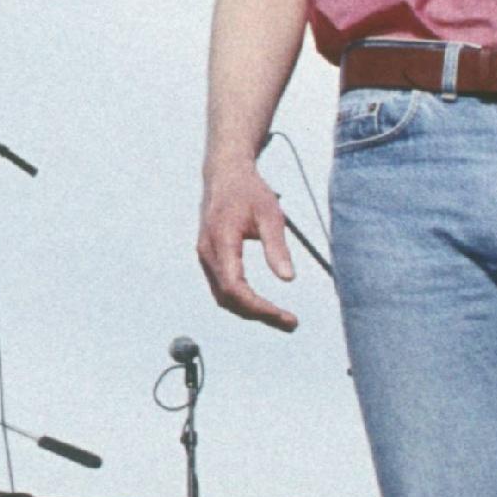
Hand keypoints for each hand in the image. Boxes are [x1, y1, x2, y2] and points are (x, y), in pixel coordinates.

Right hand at [198, 157, 301, 332]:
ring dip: (249, 312)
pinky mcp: (208, 258)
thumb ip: (277, 247)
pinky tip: (262, 304)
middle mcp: (207, 252)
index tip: (286, 316)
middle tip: (291, 323)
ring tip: (280, 317)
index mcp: (221, 240)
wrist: (224, 174)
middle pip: (228, 299)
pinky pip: (221, 288)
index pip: (235, 287)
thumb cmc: (249, 191)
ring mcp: (205, 256)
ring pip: (223, 298)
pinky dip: (241, 301)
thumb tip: (288, 279)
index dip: (259, 307)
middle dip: (259, 315)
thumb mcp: (270, 214)